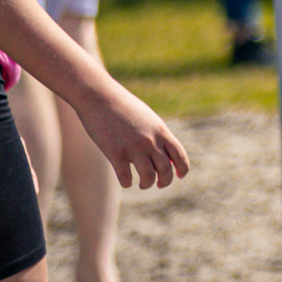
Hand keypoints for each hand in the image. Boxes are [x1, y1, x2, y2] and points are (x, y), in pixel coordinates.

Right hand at [80, 75, 189, 191]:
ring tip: (142, 184)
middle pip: (166, 170)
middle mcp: (150, 140)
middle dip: (165, 181)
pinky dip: (127, 183)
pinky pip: (126, 178)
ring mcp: (133, 147)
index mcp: (160, 131)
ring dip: (147, 184)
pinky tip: (125, 181)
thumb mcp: (147, 118)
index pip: (180, 155)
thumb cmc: (123, 106)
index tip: (180, 176)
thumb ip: (157, 135)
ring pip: (148, 178)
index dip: (183, 169)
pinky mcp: (115, 153)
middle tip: (158, 184)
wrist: (99, 96)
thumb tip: (166, 155)